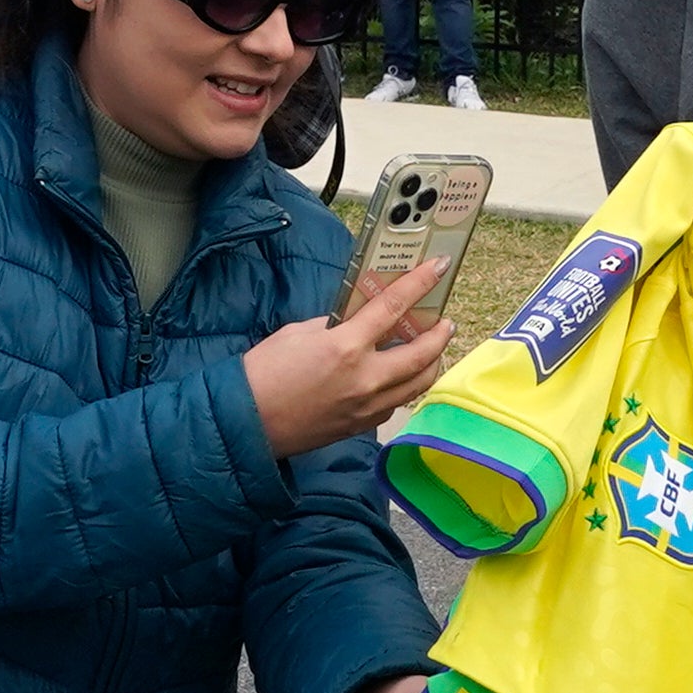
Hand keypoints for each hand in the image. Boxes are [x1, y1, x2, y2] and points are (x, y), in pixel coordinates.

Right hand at [240, 259, 455, 456]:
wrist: (247, 422)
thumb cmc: (264, 373)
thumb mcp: (299, 333)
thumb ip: (336, 324)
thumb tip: (360, 320)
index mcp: (346, 347)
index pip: (394, 307)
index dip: (420, 283)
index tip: (439, 267)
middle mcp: (365, 378)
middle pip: (421, 353)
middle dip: (440, 334)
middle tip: (445, 321)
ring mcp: (367, 406)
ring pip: (418, 383)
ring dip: (432, 363)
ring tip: (434, 349)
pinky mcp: (362, 426)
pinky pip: (397, 402)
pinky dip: (407, 386)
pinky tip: (403, 377)